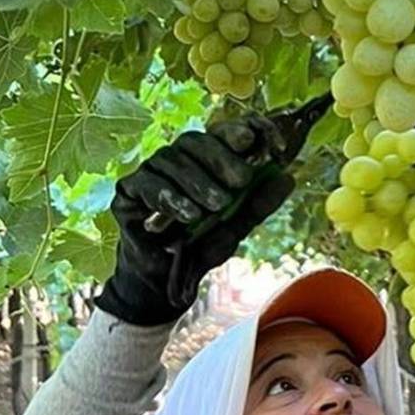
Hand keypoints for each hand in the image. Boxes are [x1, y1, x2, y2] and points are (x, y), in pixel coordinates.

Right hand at [95, 98, 328, 325]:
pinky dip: (170, 197)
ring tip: (218, 206)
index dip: (247, 131)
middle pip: (196, 141)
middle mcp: (177, 160)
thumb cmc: (200, 247)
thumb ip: (257, 204)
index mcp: (205, 161)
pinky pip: (146, 183)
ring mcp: (151, 172)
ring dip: (198, 181)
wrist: (165, 282)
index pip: (223, 133)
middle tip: (241, 180)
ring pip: (172, 159)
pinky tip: (189, 214)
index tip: (272, 146)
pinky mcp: (128, 191)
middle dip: (222, 157)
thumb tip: (287, 178)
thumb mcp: (236, 227)